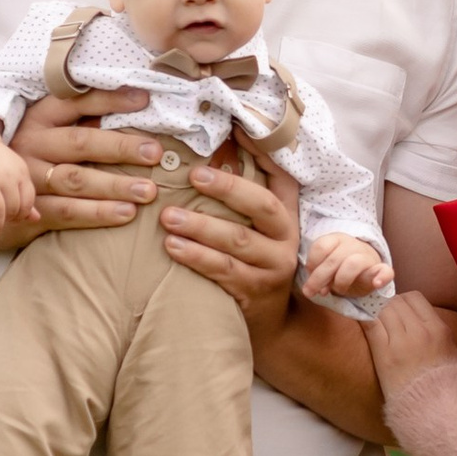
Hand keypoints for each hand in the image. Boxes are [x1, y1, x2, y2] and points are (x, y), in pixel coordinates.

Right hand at [0, 114, 35, 238]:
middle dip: (8, 220)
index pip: (27, 202)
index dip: (22, 215)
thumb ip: (25, 195)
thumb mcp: (16, 174)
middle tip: (1, 224)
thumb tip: (36, 219)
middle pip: (13, 208)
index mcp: (21, 173)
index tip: (13, 218)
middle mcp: (6, 176)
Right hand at [6, 79, 163, 230]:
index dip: (109, 100)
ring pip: (76, 180)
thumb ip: (82, 121)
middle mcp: (32, 144)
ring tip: (148, 191)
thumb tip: (136, 108)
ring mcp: (29, 177)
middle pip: (80, 143)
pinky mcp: (30, 208)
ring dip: (115, 185)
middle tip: (155, 154)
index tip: (144, 99)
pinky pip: (66, 211)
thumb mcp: (49, 131)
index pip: (76, 103)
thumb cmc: (33, 155)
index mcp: (39, 117)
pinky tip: (125, 214)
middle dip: (120, 147)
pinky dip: (97, 213)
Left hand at [159, 149, 302, 337]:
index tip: (236, 132)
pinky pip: (223, 272)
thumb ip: (252, 189)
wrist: (271, 323)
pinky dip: (196, 258)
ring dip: (201, 226)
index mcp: (287, 216)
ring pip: (237, 241)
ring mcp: (271, 268)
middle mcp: (285, 240)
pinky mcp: (252, 292)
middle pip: (262, 207)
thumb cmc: (256, 261)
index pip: (283, 178)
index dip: (264, 154)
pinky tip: (173, 248)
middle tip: (192, 175)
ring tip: (168, 217)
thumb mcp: (263, 228)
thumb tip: (232, 137)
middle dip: (227, 188)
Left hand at [303, 234, 396, 305]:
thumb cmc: (341, 267)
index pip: (321, 246)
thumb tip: (312, 290)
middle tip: (310, 292)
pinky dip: (382, 277)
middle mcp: (352, 244)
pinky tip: (376, 283)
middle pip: (333, 259)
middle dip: (319, 278)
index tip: (309, 274)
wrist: (366, 267)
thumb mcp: (326, 267)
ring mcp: (368, 256)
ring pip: (353, 264)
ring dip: (341, 281)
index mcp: (337, 239)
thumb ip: (318, 274)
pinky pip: (386, 271)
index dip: (312, 263)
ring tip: (338, 291)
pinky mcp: (381, 270)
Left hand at [367, 289, 456, 398]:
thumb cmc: (445, 384)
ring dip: (376, 312)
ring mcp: (399, 342)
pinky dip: (365, 319)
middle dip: (388, 306)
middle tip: (384, 317)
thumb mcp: (453, 352)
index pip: (414, 298)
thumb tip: (424, 318)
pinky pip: (370, 324)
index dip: (404, 301)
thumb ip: (438, 331)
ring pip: (382, 310)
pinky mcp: (383, 354)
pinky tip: (362, 321)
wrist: (432, 410)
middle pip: (395, 301)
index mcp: (438, 329)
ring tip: (375, 321)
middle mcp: (419, 331)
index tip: (400, 310)